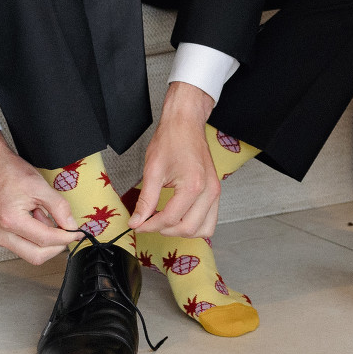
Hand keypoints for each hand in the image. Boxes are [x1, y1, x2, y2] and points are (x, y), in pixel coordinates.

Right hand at [0, 133, 80, 263]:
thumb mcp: (40, 186)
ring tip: (43, 215)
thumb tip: (71, 226)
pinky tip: (35, 219)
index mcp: (10, 220)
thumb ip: (59, 208)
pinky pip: (23, 246)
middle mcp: (1, 233)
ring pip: (30, 253)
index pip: (45, 240)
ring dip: (44, 240)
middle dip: (56, 245)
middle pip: (37, 256)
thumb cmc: (9, 172)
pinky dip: (35, 237)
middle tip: (65, 229)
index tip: (77, 233)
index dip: (65, 237)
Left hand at [129, 82, 220, 238]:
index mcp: (193, 186)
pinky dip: (194, 224)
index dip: (150, 225)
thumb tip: (137, 221)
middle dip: (165, 230)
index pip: (170, 219)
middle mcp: (209, 192)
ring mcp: (215, 192)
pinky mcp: (215, 191)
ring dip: (182, 230)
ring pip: (204, 229)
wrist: (186, 123)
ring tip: (164, 221)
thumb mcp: (152, 170)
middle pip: (188, 229)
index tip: (138, 225)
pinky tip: (178, 216)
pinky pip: (210, 219)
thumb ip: (145, 200)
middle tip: (148, 223)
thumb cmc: (171, 139)